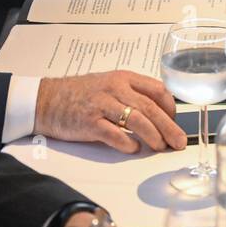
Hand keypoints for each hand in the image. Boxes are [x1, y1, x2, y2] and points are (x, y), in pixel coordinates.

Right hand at [35, 71, 186, 153]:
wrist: (46, 100)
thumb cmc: (80, 94)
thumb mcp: (110, 85)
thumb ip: (132, 95)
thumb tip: (158, 115)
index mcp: (124, 78)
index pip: (157, 90)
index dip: (171, 108)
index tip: (175, 122)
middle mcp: (115, 89)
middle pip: (151, 108)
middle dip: (169, 127)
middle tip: (179, 142)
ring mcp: (102, 105)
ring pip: (137, 120)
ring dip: (153, 136)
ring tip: (161, 147)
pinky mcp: (89, 122)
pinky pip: (115, 134)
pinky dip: (128, 143)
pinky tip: (134, 149)